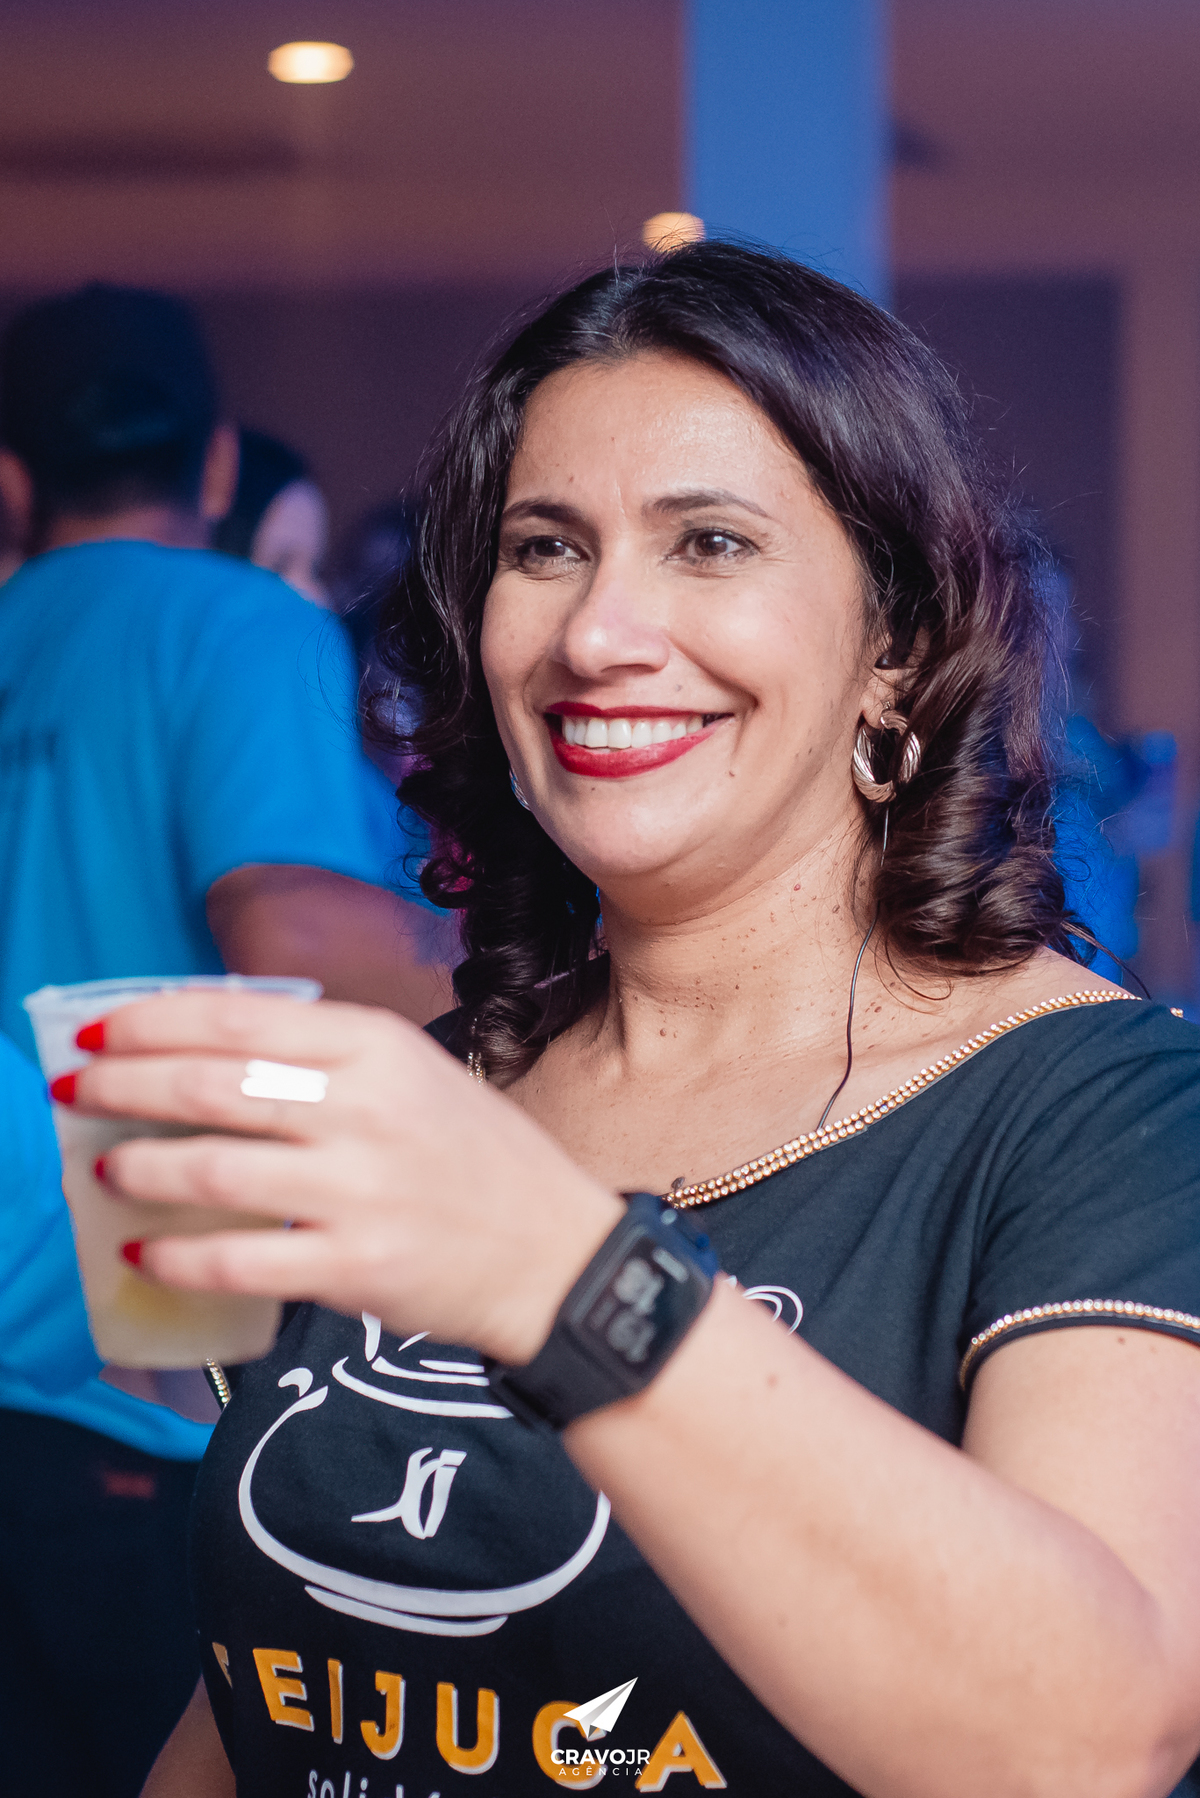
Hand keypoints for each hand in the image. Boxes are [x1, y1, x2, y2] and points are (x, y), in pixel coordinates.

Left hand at [69, 991, 622, 1362]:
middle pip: (213, 1085)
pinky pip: (239, 1258)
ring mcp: (361, 1190)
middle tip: (78, 1090)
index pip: (241, 1018)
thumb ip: (328, 1056)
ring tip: (107, 1167)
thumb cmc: (480, 1160)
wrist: (558, 1258)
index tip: (99, 1030)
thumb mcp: (418, 1074)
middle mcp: (367, 1110)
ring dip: (141, 1166)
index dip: (153, 1021)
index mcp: (380, 1048)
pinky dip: (177, 1255)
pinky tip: (146, 1250)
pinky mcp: (356, 1268)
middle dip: (124, 1084)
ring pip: (212, 1168)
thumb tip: (209, 1047)